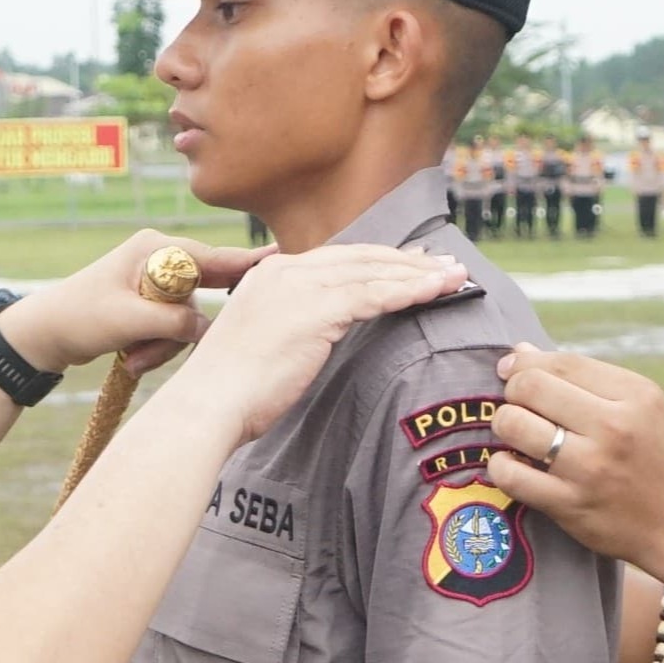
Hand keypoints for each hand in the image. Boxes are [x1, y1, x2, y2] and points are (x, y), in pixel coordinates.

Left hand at [0, 230, 265, 375]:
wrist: (43, 334)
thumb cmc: (78, 317)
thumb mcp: (128, 320)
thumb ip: (174, 322)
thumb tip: (207, 328)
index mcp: (155, 248)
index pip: (212, 256)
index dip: (246, 263)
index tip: (281, 260)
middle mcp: (160, 258)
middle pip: (203, 291)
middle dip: (183, 328)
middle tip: (152, 350)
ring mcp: (156, 282)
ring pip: (188, 316)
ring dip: (165, 344)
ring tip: (135, 360)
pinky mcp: (152, 304)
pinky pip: (173, 326)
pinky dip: (158, 347)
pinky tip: (134, 360)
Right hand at [168, 245, 466, 444]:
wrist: (208, 405)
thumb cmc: (232, 391)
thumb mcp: (261, 343)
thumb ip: (291, 328)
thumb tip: (315, 337)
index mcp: (269, 274)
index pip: (337, 259)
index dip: (379, 260)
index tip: (412, 264)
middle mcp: (284, 270)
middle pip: (360, 257)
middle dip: (407, 260)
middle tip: (445, 264)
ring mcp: (299, 287)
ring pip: (373, 272)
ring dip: (420, 274)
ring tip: (455, 277)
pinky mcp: (315, 311)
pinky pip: (374, 296)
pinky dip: (409, 291)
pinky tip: (436, 292)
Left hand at [485, 344, 663, 586]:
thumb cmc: (658, 459)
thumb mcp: (642, 407)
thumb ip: (584, 378)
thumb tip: (521, 353)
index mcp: (635, 396)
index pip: (563, 363)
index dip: (525, 363)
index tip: (511, 370)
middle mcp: (613, 427)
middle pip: (531, 388)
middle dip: (511, 392)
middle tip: (516, 405)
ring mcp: (590, 468)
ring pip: (515, 426)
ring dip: (503, 425)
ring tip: (515, 434)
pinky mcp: (570, 505)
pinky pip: (511, 475)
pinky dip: (501, 465)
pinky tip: (512, 464)